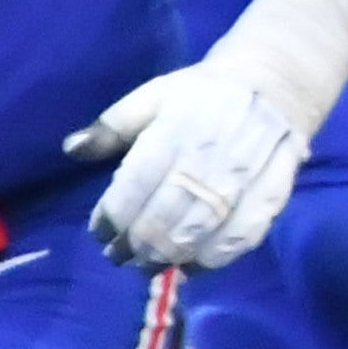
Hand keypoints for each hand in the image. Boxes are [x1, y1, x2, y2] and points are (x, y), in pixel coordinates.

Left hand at [69, 59, 306, 266]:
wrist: (275, 83)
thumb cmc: (204, 93)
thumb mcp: (154, 94)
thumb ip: (112, 126)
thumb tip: (72, 150)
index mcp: (176, 127)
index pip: (135, 183)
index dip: (112, 216)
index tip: (99, 232)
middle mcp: (211, 154)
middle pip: (166, 213)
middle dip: (135, 243)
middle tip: (119, 255)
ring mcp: (246, 176)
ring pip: (201, 230)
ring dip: (168, 256)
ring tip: (148, 265)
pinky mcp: (274, 192)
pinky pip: (243, 235)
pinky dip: (215, 258)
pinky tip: (193, 265)